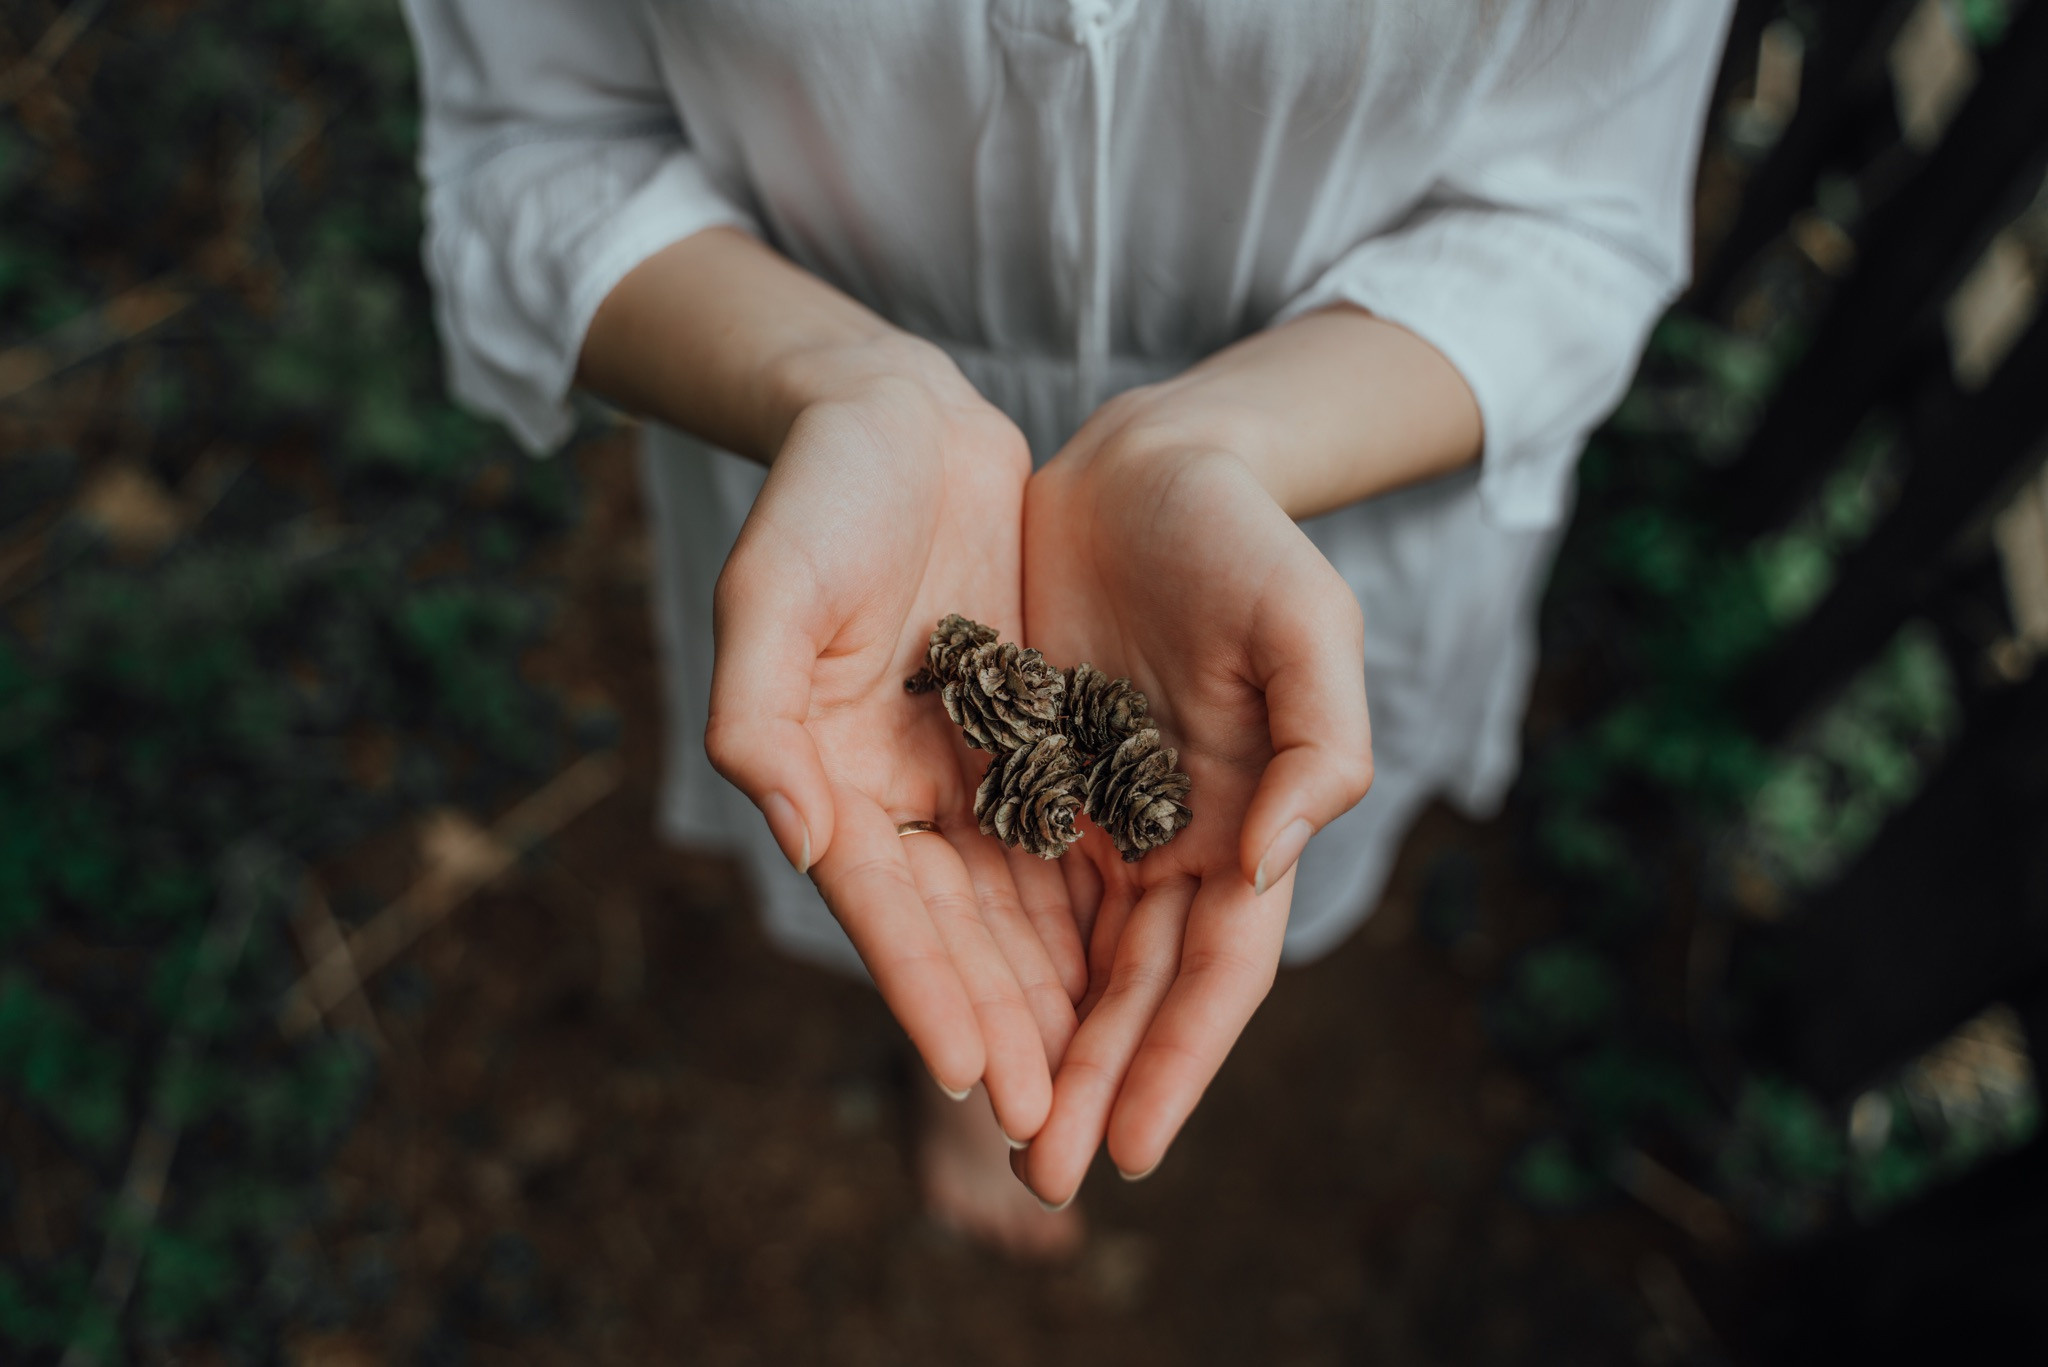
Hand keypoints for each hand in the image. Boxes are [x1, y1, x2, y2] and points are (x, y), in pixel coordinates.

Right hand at [704, 343, 1086, 1144]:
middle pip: (954, 934)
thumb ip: (756, 715)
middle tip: (1050, 1139)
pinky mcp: (1021, 737)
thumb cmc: (819, 493)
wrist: (894, 416)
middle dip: (1001, 1033)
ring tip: (1094, 1097)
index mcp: (824, 772)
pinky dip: (1088, 913)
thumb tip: (796, 840)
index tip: (977, 1078)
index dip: (927, 992)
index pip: (883, 905)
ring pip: (1012, 910)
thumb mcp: (767, 586)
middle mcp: (892, 791)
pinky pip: (1059, 842)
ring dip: (1049, 1004)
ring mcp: (960, 770)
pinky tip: (1130, 981)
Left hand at [1011, 390, 1374, 1203]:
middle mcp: (1172, 840)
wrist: (1145, 467)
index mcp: (1246, 822)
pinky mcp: (1028, 776)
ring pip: (1066, 957)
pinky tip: (953, 1011)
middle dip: (1099, 1083)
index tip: (1132, 1151)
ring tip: (996, 1126)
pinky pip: (1002, 884)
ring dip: (1039, 1045)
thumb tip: (1270, 866)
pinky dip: (986, 955)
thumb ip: (1320, 745)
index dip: (1178, 1063)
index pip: (1215, 972)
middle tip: (1048, 1176)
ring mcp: (1096, 815)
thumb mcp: (1306, 624)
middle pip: (1136, 988)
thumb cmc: (1242, 540)